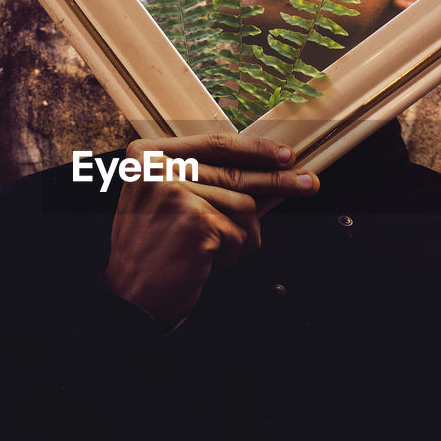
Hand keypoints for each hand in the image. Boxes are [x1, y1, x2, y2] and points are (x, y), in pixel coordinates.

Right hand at [104, 133, 318, 327]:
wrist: (131, 296)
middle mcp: (157, 168)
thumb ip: (213, 184)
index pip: (213, 144)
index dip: (254, 149)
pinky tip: (209, 260)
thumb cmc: (154, 251)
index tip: (284, 155)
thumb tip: (272, 172)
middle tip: (309, 184)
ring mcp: (174, 191)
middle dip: (277, 182)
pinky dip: (232, 251)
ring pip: (242, 205)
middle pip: (233, 172)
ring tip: (220, 249)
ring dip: (242, 234)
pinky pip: (238, 232)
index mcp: (148, 156)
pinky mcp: (194, 219)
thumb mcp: (174, 204)